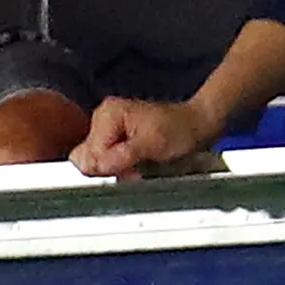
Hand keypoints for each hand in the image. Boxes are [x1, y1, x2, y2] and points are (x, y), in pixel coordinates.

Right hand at [72, 98, 220, 178]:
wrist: (197, 126)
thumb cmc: (179, 130)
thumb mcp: (149, 145)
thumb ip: (118, 156)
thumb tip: (93, 167)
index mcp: (108, 114)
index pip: (88, 152)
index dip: (107, 167)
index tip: (127, 170)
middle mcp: (104, 118)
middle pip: (89, 157)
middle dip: (110, 169)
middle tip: (135, 169)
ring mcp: (109, 128)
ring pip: (97, 161)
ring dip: (117, 170)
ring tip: (139, 166)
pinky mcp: (116, 139)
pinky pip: (107, 160)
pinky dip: (121, 167)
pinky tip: (137, 165)